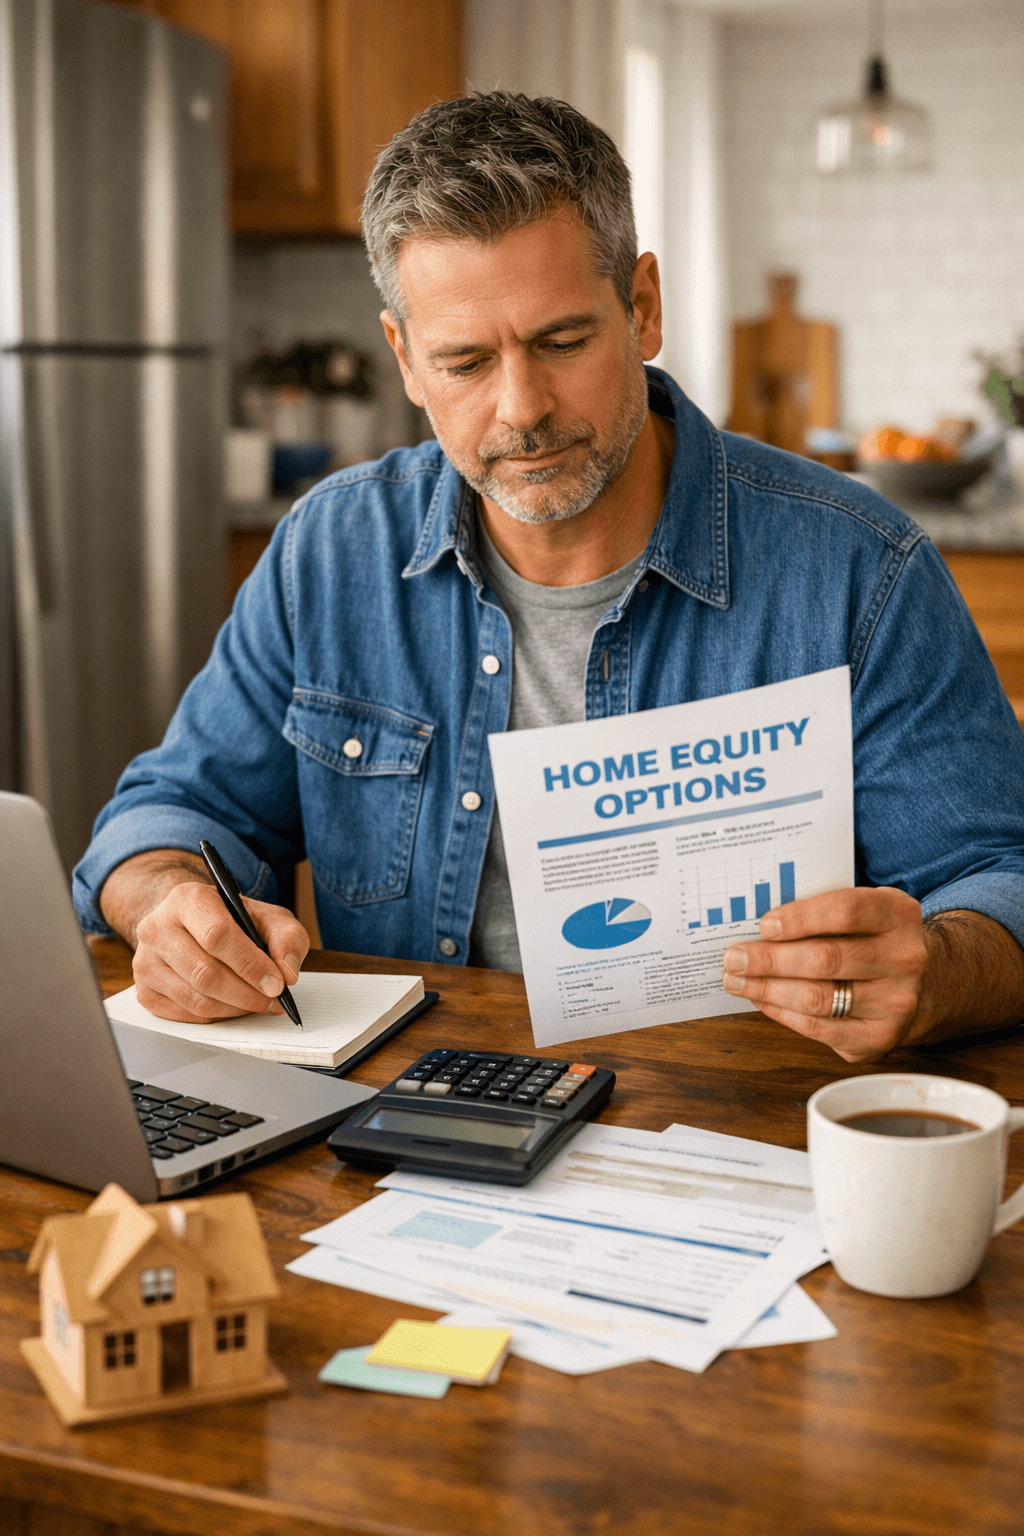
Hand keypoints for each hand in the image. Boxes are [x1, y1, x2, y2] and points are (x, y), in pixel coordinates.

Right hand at [132, 881, 309, 1023]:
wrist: (190, 923)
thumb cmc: (230, 919)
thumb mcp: (266, 916)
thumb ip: (286, 937)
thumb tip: (288, 972)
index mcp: (187, 899)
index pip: (217, 935)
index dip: (250, 964)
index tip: (277, 983)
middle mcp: (157, 927)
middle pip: (205, 972)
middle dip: (247, 993)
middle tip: (273, 1000)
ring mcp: (145, 960)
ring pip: (195, 998)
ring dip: (235, 1008)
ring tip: (258, 1003)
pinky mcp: (143, 989)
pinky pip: (184, 1014)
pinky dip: (216, 1016)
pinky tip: (233, 1006)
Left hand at [721, 887, 927, 1062]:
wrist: (914, 985)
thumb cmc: (867, 939)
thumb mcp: (859, 911)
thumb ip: (819, 912)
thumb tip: (757, 929)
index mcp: (898, 914)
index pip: (846, 912)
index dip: (800, 918)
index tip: (764, 926)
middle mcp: (905, 958)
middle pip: (826, 959)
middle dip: (770, 959)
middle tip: (734, 958)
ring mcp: (896, 1002)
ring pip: (817, 997)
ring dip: (767, 989)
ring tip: (737, 980)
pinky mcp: (879, 1037)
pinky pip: (818, 1027)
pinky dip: (781, 1013)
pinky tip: (761, 1000)